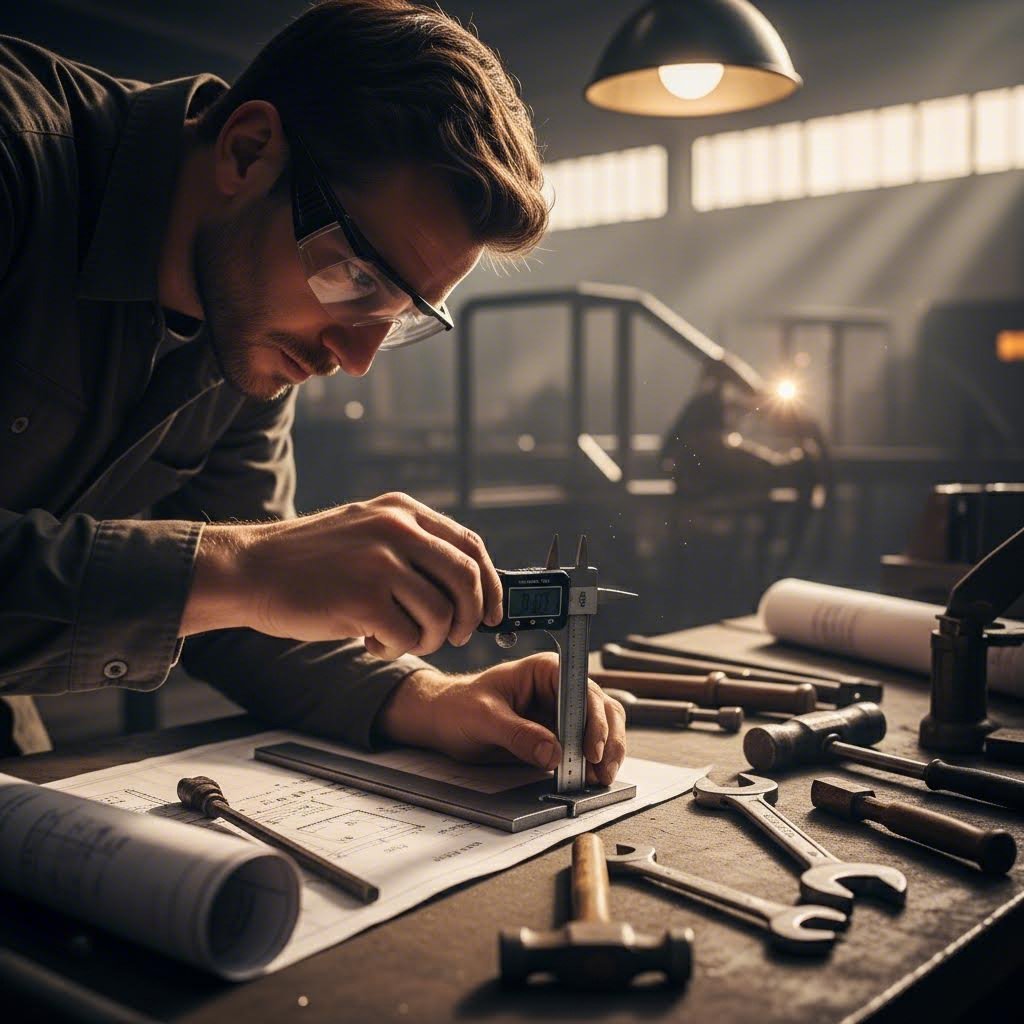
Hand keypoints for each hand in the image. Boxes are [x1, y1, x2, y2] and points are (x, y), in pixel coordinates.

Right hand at [182, 492, 503, 656]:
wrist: (251, 569)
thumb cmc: (309, 561)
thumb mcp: (367, 532)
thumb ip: (412, 548)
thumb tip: (467, 586)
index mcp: (402, 511)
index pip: (470, 546)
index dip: (490, 584)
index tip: (492, 612)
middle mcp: (397, 529)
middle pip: (467, 580)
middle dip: (470, 618)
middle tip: (454, 637)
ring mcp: (381, 562)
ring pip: (442, 615)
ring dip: (427, 639)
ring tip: (397, 637)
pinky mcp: (364, 598)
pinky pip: (408, 636)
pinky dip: (395, 648)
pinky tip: (370, 641)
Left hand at [377, 652, 627, 785]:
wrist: (445, 720)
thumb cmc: (460, 707)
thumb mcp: (484, 719)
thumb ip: (518, 734)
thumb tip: (553, 752)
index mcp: (545, 670)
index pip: (583, 689)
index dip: (594, 718)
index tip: (591, 749)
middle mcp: (561, 687)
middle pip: (602, 708)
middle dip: (607, 740)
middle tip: (601, 770)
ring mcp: (563, 710)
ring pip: (603, 727)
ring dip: (607, 752)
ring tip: (600, 778)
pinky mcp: (559, 733)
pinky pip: (587, 746)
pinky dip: (595, 762)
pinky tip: (591, 778)